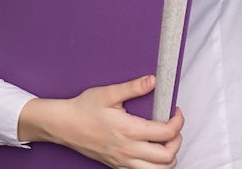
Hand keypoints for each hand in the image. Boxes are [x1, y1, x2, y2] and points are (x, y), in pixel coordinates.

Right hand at [19, 75, 183, 168]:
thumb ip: (133, 87)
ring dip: (168, 158)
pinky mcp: (117, 166)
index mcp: (129, 130)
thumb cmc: (84, 108)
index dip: (178, 121)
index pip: (166, 133)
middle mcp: (128, 150)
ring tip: (166, 141)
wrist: (64, 126)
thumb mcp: (108, 93)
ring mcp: (122, 162)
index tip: (175, 110)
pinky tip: (152, 151)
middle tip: (174, 125)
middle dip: (177, 141)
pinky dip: (154, 166)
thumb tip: (153, 80)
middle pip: (167, 157)